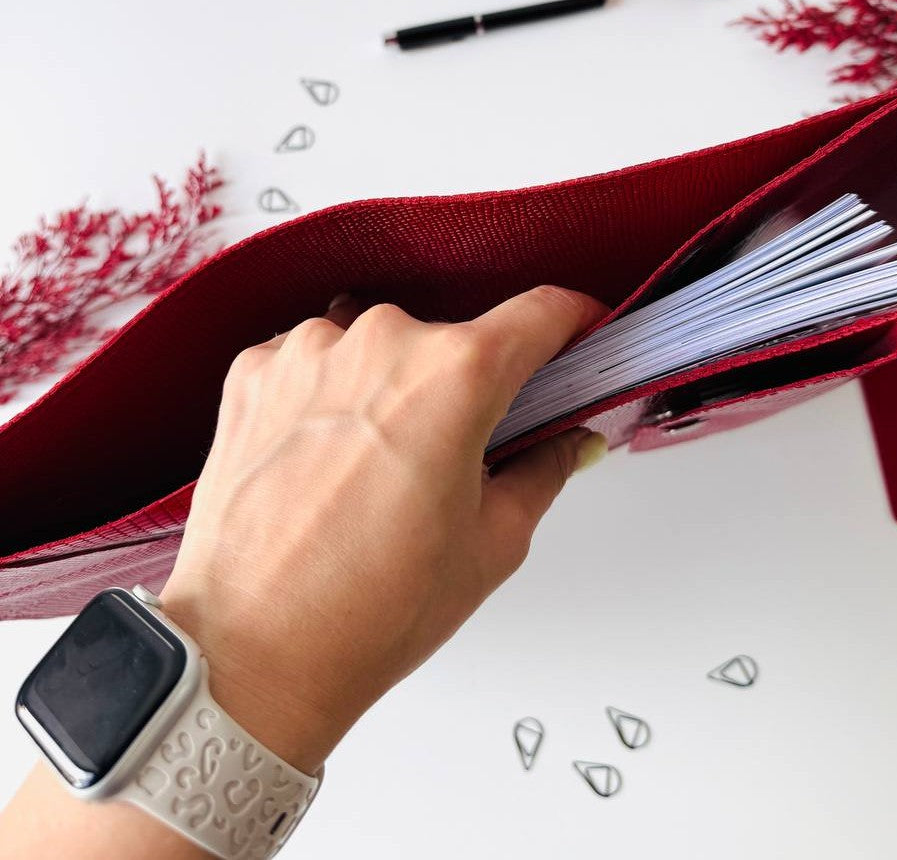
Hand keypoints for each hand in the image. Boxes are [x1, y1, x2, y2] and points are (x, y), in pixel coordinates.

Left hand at [158, 286, 608, 773]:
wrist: (250, 651)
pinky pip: (314, 359)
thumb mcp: (492, 543)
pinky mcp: (253, 370)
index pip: (539, 314)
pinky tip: (324, 458)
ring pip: (380, 347)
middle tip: (457, 455)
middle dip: (467, 386)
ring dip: (391, 388)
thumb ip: (543, 470)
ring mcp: (308, 349)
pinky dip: (329, 394)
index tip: (577, 334)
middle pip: (452, 339)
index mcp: (454, 376)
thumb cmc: (368, 610)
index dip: (571, 324)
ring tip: (374, 469)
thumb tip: (568, 442)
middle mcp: (380, 341)